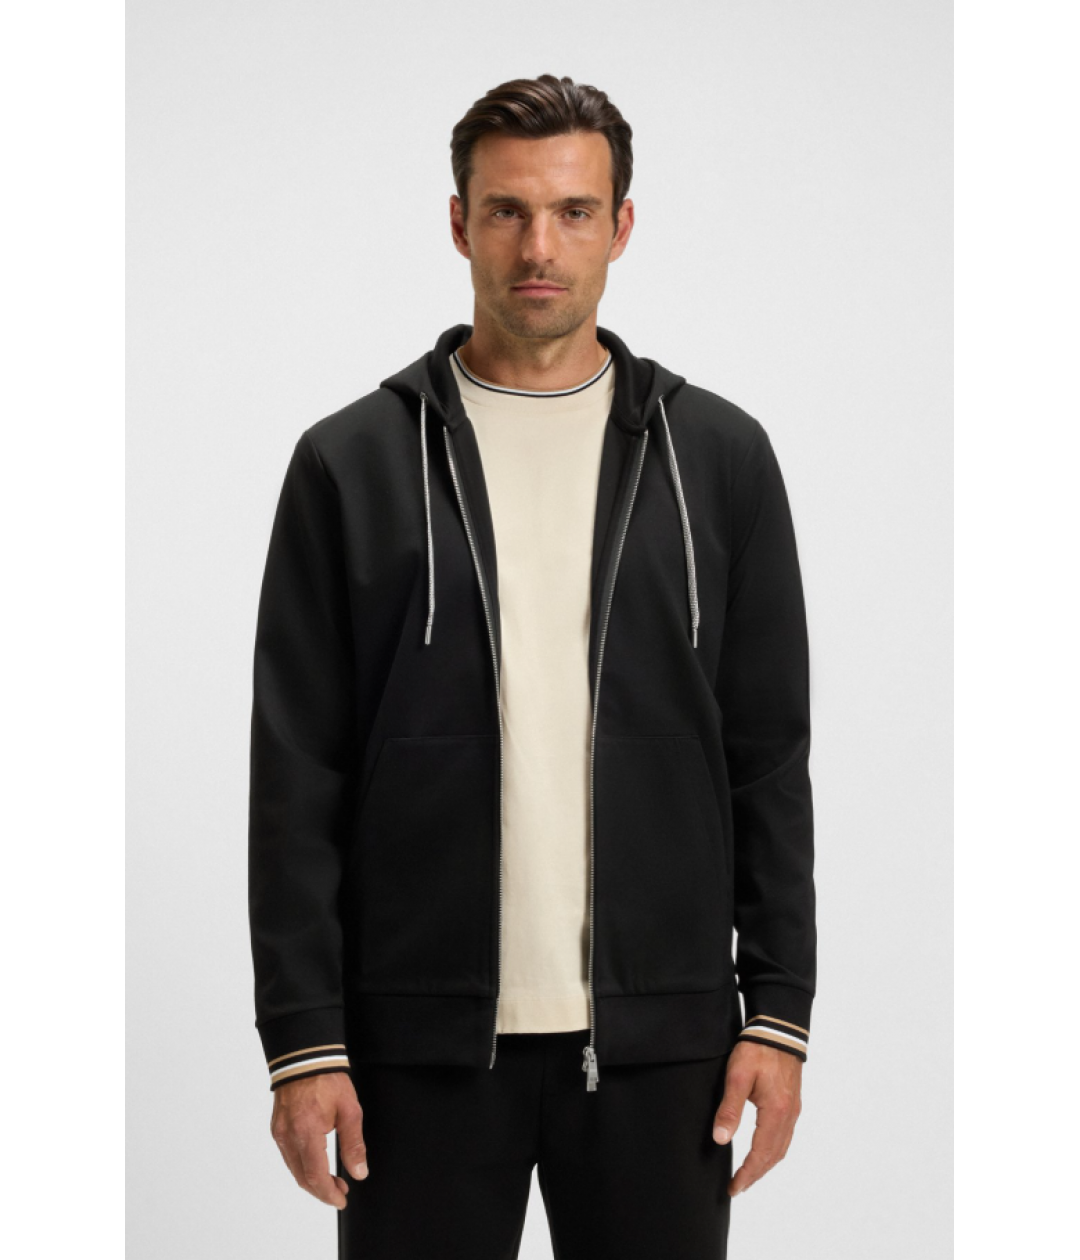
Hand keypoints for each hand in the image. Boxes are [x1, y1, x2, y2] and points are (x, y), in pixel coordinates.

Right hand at [270, 1071, 368, 1209]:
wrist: (305, 1058)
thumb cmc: (328, 1080)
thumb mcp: (350, 1110)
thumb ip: (354, 1144)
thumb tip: (359, 1172)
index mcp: (307, 1132)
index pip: (315, 1176)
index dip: (328, 1194)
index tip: (341, 1200)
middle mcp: (288, 1136)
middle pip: (302, 1178)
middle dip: (322, 1190)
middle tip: (340, 1191)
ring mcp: (279, 1133)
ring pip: (294, 1169)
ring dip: (312, 1179)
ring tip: (332, 1178)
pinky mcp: (277, 1128)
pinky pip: (288, 1156)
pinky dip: (302, 1166)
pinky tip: (316, 1163)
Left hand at [712, 1041, 802, 1195]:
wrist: (779, 1029)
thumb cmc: (757, 1050)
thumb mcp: (737, 1077)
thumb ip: (730, 1109)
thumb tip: (720, 1139)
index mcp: (775, 1112)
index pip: (760, 1153)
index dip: (747, 1173)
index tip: (734, 1187)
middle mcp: (788, 1115)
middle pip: (773, 1156)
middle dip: (755, 1174)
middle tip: (738, 1187)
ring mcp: (793, 1110)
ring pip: (781, 1148)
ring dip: (765, 1165)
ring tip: (749, 1175)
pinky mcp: (792, 1102)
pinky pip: (785, 1136)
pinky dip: (774, 1151)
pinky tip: (764, 1151)